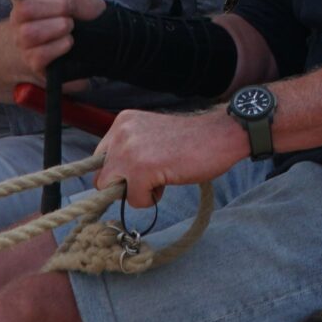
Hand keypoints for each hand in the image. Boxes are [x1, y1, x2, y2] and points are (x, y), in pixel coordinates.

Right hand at [7, 0, 105, 81]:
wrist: (98, 36)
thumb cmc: (78, 9)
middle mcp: (18, 20)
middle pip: (24, 10)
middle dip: (56, 8)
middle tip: (70, 11)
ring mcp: (23, 43)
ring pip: (30, 34)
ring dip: (59, 28)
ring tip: (69, 27)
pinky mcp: (34, 63)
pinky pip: (39, 55)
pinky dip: (60, 46)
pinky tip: (67, 42)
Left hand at [93, 107, 248, 207]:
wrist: (222, 134)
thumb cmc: (193, 140)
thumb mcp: (151, 136)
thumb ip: (131, 150)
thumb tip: (113, 180)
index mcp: (123, 122)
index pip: (99, 159)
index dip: (116, 174)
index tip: (134, 176)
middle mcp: (120, 133)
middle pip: (101, 178)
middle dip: (123, 186)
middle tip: (151, 178)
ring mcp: (129, 150)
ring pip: (114, 191)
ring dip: (138, 192)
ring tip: (162, 177)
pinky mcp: (141, 169)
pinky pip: (135, 200)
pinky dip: (151, 199)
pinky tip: (169, 180)